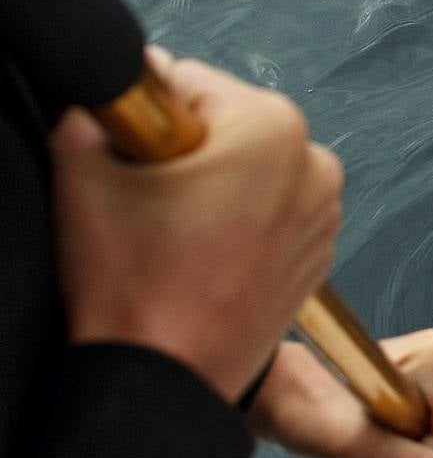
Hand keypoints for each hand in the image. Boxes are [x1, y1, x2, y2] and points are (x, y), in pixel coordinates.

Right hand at [50, 47, 342, 400]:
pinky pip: (268, 212)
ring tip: (174, 233)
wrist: (166, 376)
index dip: (145, 117)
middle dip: (183, 150)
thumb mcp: (85, 171)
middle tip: (151, 199)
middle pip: (225, 125)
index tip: (134, 155)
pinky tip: (201, 255)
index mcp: (273, 128)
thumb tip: (105, 100)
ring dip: (210, 187)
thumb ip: (93, 109)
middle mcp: (315, 167)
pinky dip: (236, 222)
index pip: (189, 81)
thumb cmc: (139, 292)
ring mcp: (323, 216)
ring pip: (248, 169)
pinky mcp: (317, 254)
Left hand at [247, 330, 432, 457]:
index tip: (387, 447)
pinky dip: (418, 442)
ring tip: (379, 433)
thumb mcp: (362, 448)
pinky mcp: (430, 384)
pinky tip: (387, 429)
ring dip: (421, 448)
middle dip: (428, 453)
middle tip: (381, 440)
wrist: (278, 393)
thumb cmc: (308, 412)